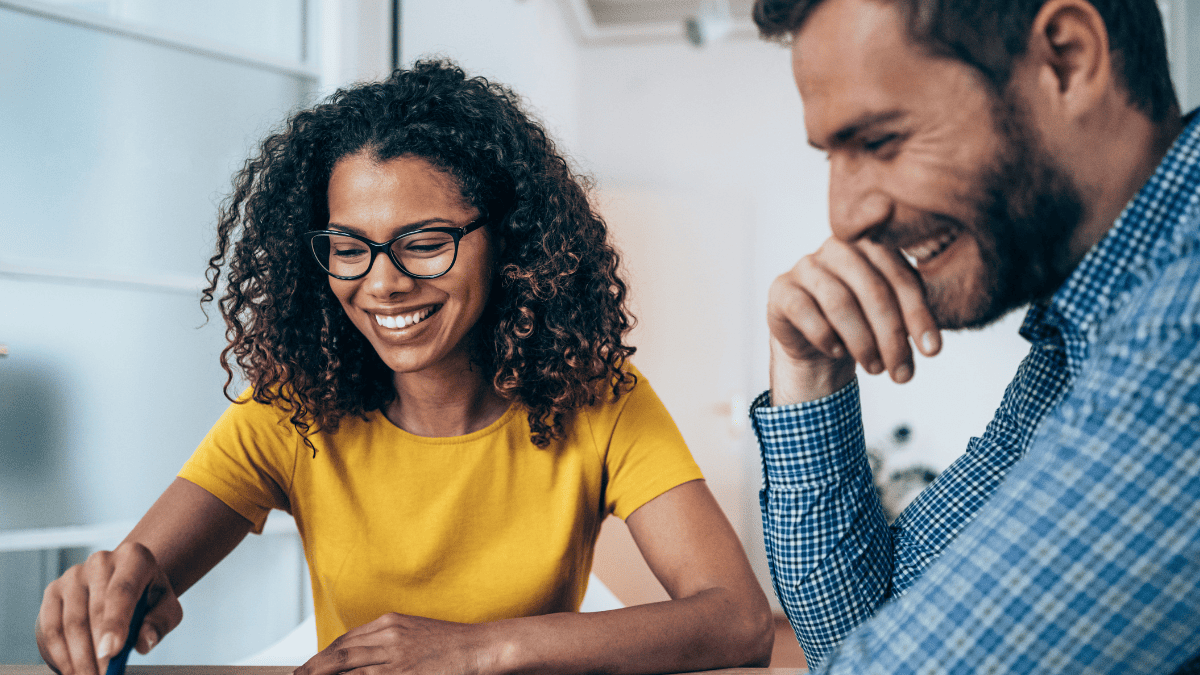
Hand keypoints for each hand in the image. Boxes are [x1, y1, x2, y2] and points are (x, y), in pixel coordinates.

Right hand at [36, 542, 182, 674]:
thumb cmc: (148, 599)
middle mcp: (101, 561)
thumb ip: (158, 623)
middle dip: (97, 651)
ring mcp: (73, 575)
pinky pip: (50, 627)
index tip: (111, 653)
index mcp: (133, 557)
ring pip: (70, 622)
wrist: (125, 585)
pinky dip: (59, 654)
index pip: (122, 590)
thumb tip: (144, 642)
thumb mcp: (165, 608)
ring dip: (78, 658)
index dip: (115, 624)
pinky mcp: (53, 591)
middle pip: (94, 610)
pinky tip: (71, 670)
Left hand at [296, 613, 494, 674]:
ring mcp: (396, 656)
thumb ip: (391, 640)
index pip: (348, 638)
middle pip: (342, 651)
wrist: (480, 648)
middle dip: (316, 666)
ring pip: (350, 666)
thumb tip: (364, 656)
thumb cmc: (452, 644)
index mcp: (391, 622)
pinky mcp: (404, 673)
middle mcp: (390, 635)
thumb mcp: (416, 633)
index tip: (313, 665)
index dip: (326, 653)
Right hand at [767, 237, 940, 404]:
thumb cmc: (860, 324)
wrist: (816, 341)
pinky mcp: (781, 289)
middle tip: (902, 373)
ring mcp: (806, 266)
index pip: (901, 278)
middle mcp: (838, 248)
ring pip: (840, 302)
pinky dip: (825, 336)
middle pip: (873, 291)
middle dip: (891, 337)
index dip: (918, 316)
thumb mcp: (892, 317)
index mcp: (872, 245)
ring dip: (862, 342)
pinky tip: (837, 352)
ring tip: (875, 368)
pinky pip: (804, 311)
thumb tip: (932, 344)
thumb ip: (912, 316)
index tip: (932, 351)